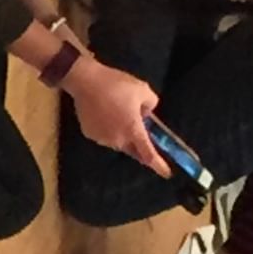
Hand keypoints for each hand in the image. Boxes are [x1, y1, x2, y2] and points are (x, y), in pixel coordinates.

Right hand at [67, 56, 170, 175]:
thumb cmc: (116, 84)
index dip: (159, 165)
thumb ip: (151, 104)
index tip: (166, 173)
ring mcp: (102, 139)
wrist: (85, 80)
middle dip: (138, 143)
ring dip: (122, 133)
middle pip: (133, 149)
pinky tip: (105, 112)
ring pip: (118, 141)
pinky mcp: (90, 134)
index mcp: (134, 131)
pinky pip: (104, 135)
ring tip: (118, 112)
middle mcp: (118, 140)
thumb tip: (146, 113)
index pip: (149, 154)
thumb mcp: (143, 89)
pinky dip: (108, 128)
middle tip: (138, 126)